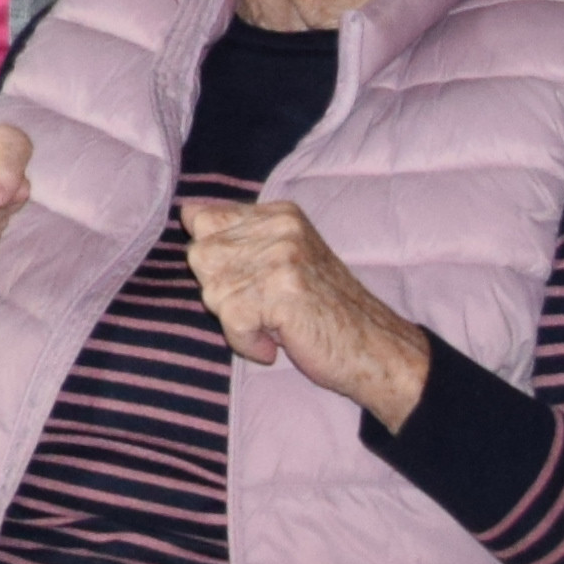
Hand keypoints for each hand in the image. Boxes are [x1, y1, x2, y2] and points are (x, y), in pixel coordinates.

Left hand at [180, 193, 433, 429]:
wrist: (376, 349)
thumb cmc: (324, 312)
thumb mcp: (285, 260)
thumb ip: (242, 238)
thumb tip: (187, 214)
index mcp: (278, 214)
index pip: (201, 217)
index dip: (210, 257)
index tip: (243, 281)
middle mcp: (279, 226)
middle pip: (199, 256)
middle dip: (222, 293)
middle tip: (263, 309)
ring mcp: (282, 255)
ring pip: (212, 290)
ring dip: (237, 322)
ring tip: (274, 325)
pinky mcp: (283, 289)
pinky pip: (232, 320)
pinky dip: (247, 343)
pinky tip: (276, 344)